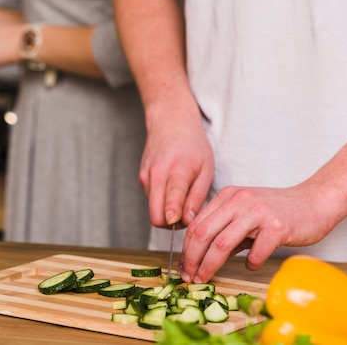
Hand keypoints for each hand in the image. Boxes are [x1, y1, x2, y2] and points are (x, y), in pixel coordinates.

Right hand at [140, 98, 213, 229]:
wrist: (170, 122)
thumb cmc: (193, 145)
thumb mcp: (206, 168)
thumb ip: (197, 196)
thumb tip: (188, 220)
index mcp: (178, 171)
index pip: (171, 200)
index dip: (173, 218)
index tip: (176, 225)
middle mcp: (157, 175)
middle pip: (155, 214)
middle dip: (170, 225)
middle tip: (186, 219)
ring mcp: (146, 176)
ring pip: (152, 210)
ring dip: (166, 213)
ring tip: (182, 201)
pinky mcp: (141, 178)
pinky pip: (151, 200)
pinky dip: (161, 202)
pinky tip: (171, 189)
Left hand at [179, 183, 344, 282]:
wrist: (314, 201)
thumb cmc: (277, 211)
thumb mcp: (244, 215)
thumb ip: (225, 232)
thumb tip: (202, 257)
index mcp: (227, 196)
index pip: (197, 224)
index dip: (186, 248)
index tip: (184, 266)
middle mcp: (239, 201)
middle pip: (204, 233)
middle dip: (192, 258)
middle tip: (189, 276)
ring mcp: (258, 212)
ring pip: (222, 243)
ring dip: (210, 265)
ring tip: (206, 278)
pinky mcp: (277, 226)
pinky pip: (256, 251)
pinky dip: (250, 263)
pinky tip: (250, 266)